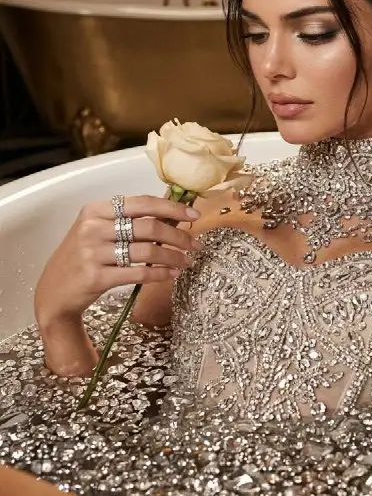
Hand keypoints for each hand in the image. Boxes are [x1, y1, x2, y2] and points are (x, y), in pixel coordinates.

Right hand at [34, 195, 200, 326]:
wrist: (54, 292)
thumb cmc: (82, 258)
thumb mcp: (97, 231)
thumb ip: (127, 222)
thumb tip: (172, 218)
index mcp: (95, 210)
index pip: (142, 203)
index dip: (172, 208)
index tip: (193, 215)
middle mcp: (92, 228)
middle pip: (148, 226)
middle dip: (178, 236)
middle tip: (194, 244)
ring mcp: (92, 252)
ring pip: (147, 250)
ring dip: (172, 256)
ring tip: (185, 261)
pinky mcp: (96, 277)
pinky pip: (138, 273)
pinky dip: (159, 274)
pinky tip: (170, 274)